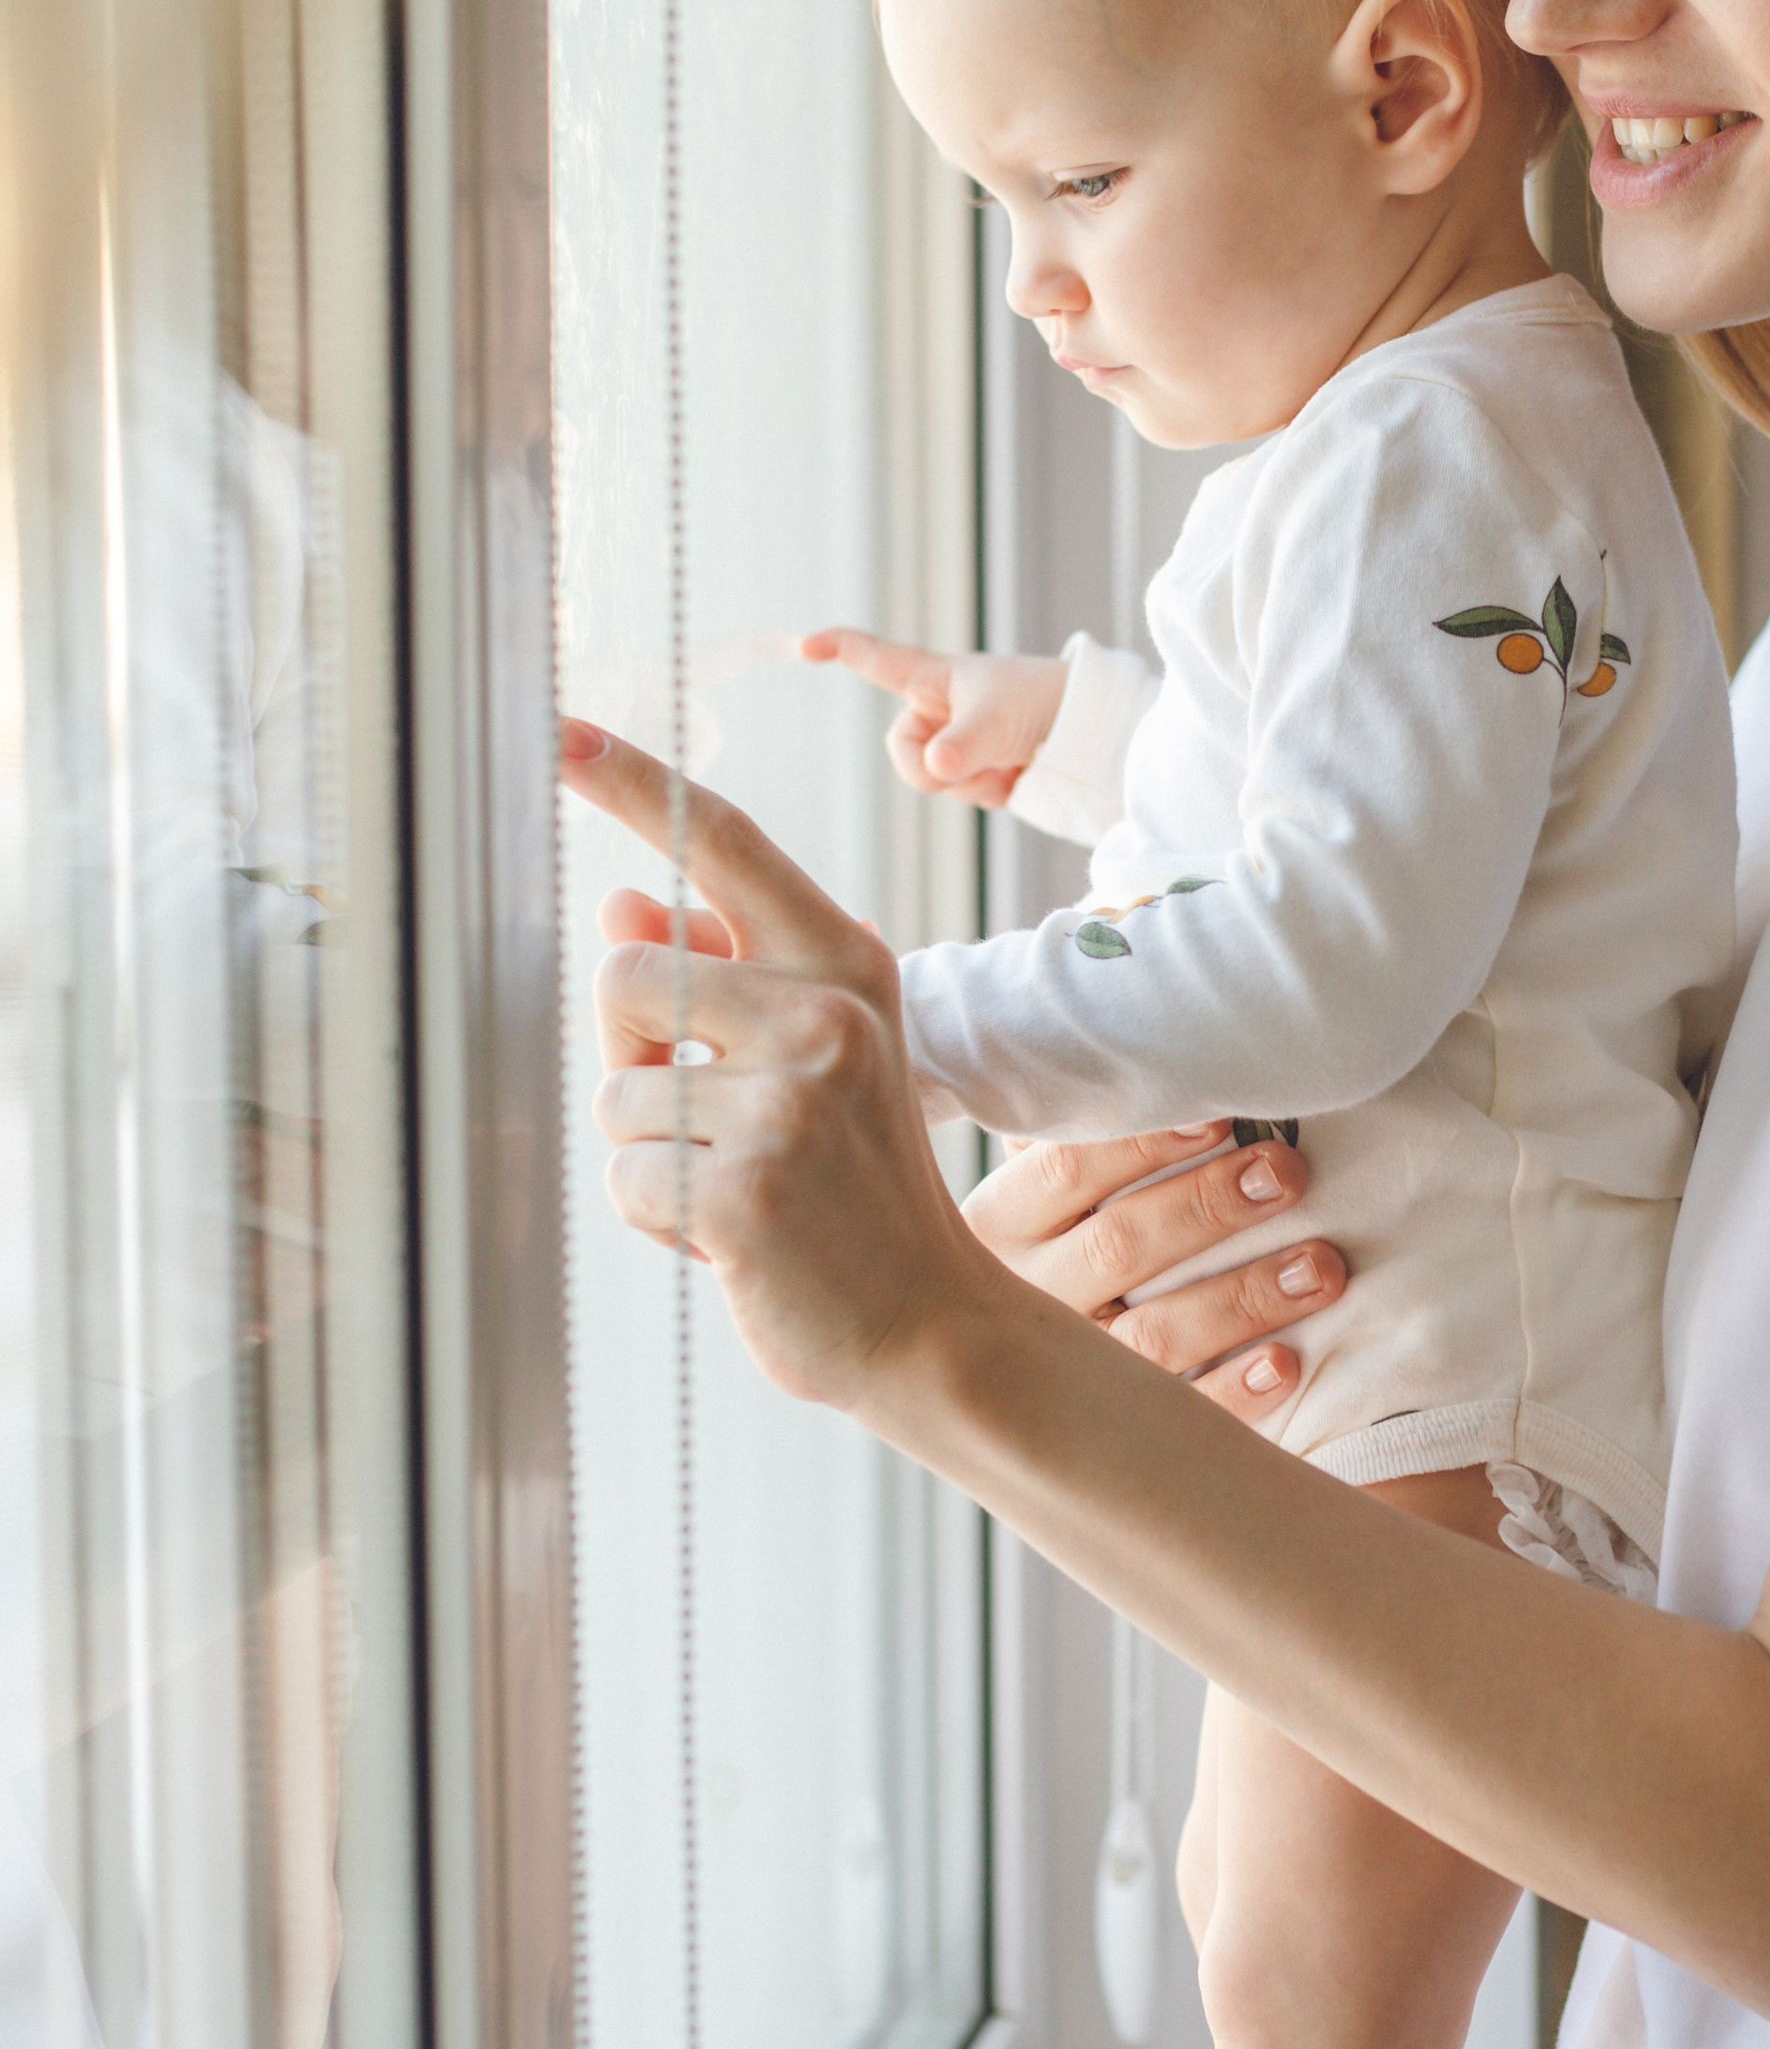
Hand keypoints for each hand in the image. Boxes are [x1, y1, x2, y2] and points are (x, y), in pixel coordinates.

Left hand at [563, 715, 990, 1409]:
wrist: (933, 1322)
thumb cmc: (858, 1189)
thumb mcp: (815, 1059)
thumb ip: (722, 981)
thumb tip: (619, 911)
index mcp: (844, 962)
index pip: (720, 844)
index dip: (631, 780)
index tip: (557, 726)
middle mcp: (824, 1012)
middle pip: (624, 980)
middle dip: (635, 1060)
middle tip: (718, 1126)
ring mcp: (788, 1099)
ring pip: (616, 1096)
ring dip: (652, 1156)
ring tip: (740, 1190)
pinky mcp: (743, 1187)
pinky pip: (627, 1178)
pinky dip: (659, 1221)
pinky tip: (734, 1240)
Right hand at [803, 627, 1065, 810]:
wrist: (1090, 730)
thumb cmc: (1042, 700)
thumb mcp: (999, 718)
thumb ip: (964, 744)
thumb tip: (937, 765)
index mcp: (934, 678)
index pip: (874, 657)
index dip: (837, 648)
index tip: (803, 645)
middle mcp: (937, 709)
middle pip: (902, 751)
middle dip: (932, 768)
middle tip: (975, 761)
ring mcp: (955, 742)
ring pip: (932, 779)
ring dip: (968, 781)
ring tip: (1007, 760)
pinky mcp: (975, 771)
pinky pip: (961, 793)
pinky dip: (986, 791)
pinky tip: (1014, 775)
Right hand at [966, 1130, 1347, 1428]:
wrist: (990, 1378)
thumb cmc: (1059, 1243)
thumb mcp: (1046, 1191)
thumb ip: (1081, 1138)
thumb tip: (1154, 1046)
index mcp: (997, 1224)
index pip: (1066, 1170)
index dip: (1146, 1141)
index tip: (1220, 1115)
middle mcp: (1019, 1299)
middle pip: (1120, 1247)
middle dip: (1212, 1206)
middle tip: (1290, 1174)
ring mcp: (1062, 1376)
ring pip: (1153, 1335)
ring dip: (1245, 1297)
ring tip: (1323, 1266)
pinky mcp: (1110, 1436)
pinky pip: (1178, 1414)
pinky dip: (1234, 1391)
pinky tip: (1288, 1363)